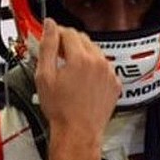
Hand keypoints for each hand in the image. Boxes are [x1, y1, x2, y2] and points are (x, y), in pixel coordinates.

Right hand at [34, 18, 119, 157]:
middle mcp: (99, 62)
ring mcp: (109, 73)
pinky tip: (83, 81)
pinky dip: (93, 69)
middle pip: (83, 39)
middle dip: (69, 43)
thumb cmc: (61, 110)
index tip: (52, 37)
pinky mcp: (114, 83)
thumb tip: (49, 26)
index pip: (69, 32)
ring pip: (94, 52)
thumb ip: (47, 46)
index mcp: (81, 58)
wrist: (78, 133)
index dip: (57, 33)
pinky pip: (103, 67)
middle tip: (58, 54)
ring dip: (82, 55)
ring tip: (69, 70)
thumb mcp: (44, 76)